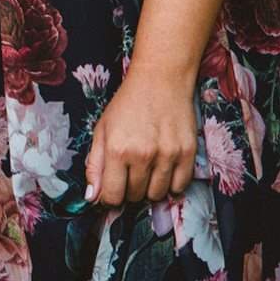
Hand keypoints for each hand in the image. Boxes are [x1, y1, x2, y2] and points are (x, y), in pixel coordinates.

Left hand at [85, 66, 198, 204]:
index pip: (112, 196)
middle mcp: (142, 155)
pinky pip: (179, 187)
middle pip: (135, 196)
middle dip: (128, 190)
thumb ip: (94, 165)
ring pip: (157, 195)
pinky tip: (163, 169)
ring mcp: (168, 156)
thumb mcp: (102, 130)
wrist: (160, 81)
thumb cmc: (127, 105)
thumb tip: (91, 196)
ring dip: (149, 188)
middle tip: (128, 173)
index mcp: (117, 150)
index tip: (111, 191)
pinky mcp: (188, 154)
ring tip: (146, 169)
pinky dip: (171, 184)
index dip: (109, 198)